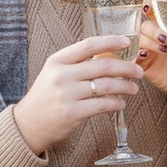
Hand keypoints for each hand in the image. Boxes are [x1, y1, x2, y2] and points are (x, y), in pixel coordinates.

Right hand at [12, 34, 143, 154]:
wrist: (28, 124)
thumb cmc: (46, 97)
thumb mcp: (54, 73)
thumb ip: (76, 64)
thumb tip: (108, 55)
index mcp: (57, 61)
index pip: (88, 45)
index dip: (110, 42)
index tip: (127, 42)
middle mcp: (62, 75)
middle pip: (103, 66)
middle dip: (126, 68)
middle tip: (138, 71)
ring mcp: (67, 94)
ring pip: (106, 85)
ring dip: (125, 86)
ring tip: (133, 88)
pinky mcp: (72, 113)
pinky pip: (102, 105)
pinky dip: (116, 103)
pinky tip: (121, 103)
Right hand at [139, 5, 166, 111]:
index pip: (152, 12)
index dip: (148, 6)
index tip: (149, 7)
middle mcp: (156, 37)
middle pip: (144, 26)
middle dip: (152, 29)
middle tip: (165, 38)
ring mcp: (149, 50)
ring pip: (138, 39)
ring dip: (148, 42)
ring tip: (164, 49)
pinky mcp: (145, 65)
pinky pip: (134, 56)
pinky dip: (138, 53)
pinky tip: (148, 55)